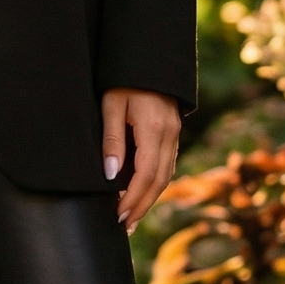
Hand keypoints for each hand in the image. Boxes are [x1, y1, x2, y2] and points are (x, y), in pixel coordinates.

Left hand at [101, 88, 181, 231]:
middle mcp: (169, 134)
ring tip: (131, 216)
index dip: (133, 199)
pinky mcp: (172, 132)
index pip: (146, 174)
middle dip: (142, 206)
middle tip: (124, 225)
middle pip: (159, 181)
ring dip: (150, 198)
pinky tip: (142, 193)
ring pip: (166, 175)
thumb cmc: (123, 79)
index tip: (118, 216)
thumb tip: (111, 175)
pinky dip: (155, 183)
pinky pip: (167, 164)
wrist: (147, 58)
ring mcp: (174, 134)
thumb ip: (111, 140)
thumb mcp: (111, 106)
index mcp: (154, 128)